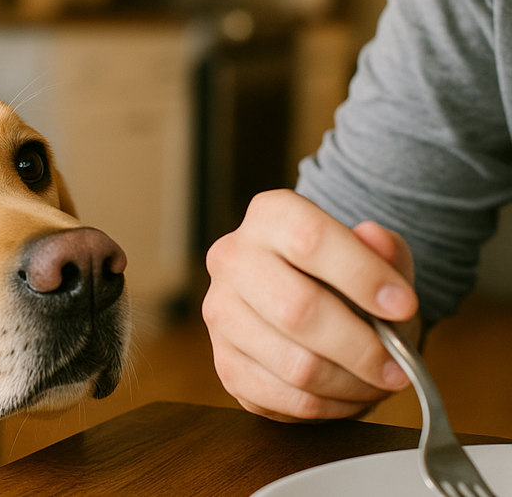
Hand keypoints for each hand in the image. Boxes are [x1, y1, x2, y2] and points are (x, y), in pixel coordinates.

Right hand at [202, 189, 419, 421]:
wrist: (307, 302)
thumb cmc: (344, 277)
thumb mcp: (377, 255)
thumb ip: (385, 248)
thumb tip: (377, 239)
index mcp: (269, 217)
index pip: (309, 240)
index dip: (362, 276)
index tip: (404, 306)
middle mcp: (233, 259)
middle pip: (297, 310)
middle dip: (362, 347)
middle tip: (399, 366)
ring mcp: (221, 313)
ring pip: (294, 363)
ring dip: (350, 384)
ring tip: (378, 383)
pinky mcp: (224, 364)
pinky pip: (281, 398)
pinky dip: (326, 407)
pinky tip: (348, 395)